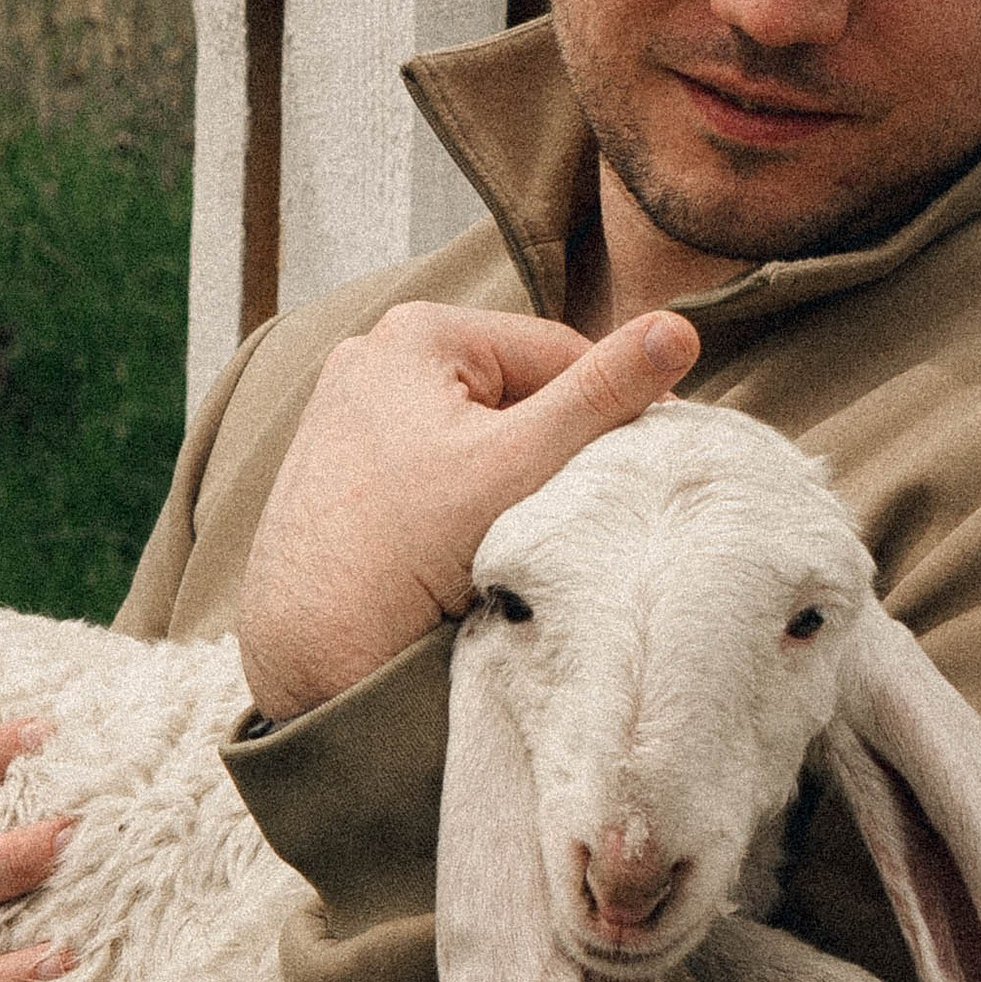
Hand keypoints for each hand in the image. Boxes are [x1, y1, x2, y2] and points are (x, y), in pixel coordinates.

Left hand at [234, 301, 699, 722]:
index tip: (657, 460)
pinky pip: (435, 465)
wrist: (303, 652)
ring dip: (516, 476)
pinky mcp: (342, 465)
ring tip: (532, 532)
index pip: (558, 352)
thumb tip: (677, 329)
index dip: (615, 407)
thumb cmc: (399, 556)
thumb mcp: (518, 466)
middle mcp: (373, 354)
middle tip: (591, 507)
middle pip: (516, 392)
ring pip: (478, 433)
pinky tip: (479, 545)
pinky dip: (470, 498)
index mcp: (417, 331)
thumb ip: (600, 397)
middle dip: (557, 445)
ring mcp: (351, 410)